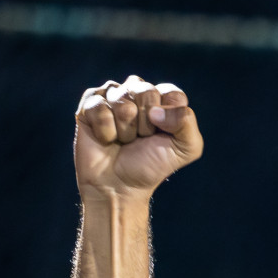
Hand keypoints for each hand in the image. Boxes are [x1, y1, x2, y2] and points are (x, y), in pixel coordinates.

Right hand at [75, 76, 202, 198]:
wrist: (120, 186)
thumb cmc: (152, 165)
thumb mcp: (186, 149)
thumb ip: (187, 123)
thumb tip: (156, 111)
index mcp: (163, 99)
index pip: (173, 94)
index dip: (170, 118)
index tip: (162, 135)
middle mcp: (137, 91)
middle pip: (147, 94)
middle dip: (146, 125)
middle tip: (140, 139)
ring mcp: (112, 95)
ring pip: (123, 103)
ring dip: (126, 130)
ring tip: (123, 140)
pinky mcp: (90, 103)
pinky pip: (100, 109)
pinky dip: (106, 132)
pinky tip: (107, 139)